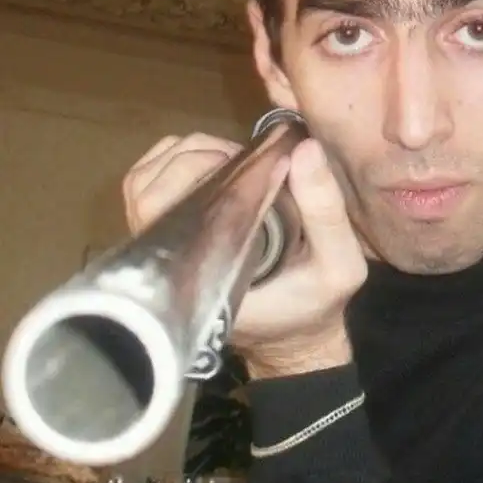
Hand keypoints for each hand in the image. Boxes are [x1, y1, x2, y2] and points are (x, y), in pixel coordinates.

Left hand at [122, 132, 366, 378]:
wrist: (294, 334)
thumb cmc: (314, 304)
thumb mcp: (340, 265)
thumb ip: (326, 211)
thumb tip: (303, 148)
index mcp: (199, 274)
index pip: (166, 211)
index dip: (198, 172)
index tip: (245, 164)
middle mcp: (169, 262)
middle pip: (146, 192)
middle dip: (194, 159)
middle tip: (244, 160)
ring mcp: (161, 248)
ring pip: (141, 185)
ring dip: (183, 156)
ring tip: (232, 160)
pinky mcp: (166, 236)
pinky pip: (146, 187)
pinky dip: (173, 160)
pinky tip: (214, 161)